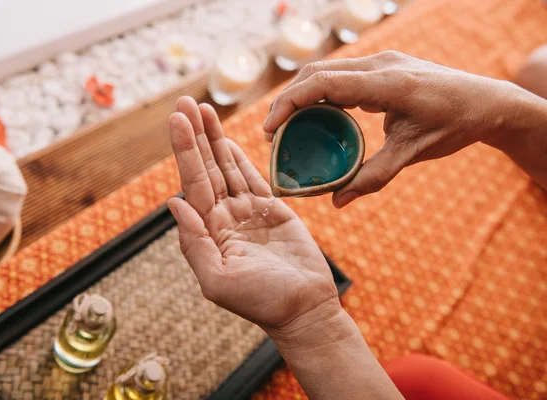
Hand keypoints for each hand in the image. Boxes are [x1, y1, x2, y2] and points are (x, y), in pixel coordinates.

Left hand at [168, 97, 341, 332]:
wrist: (303, 309)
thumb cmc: (261, 302)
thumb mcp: (218, 280)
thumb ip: (194, 243)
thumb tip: (173, 204)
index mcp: (209, 231)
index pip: (192, 182)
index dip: (184, 150)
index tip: (176, 119)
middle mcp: (224, 217)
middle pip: (206, 168)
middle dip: (195, 135)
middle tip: (184, 102)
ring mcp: (248, 212)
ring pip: (227, 167)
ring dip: (214, 139)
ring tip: (203, 110)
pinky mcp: (273, 210)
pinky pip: (253, 177)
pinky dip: (240, 157)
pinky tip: (227, 139)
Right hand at [263, 50, 540, 206]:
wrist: (486, 102)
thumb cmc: (454, 126)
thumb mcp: (412, 154)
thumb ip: (373, 177)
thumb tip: (337, 201)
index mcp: (388, 82)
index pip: (323, 83)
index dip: (289, 104)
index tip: (270, 131)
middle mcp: (381, 64)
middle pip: (317, 72)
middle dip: (287, 100)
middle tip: (272, 134)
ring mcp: (382, 61)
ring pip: (326, 70)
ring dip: (302, 95)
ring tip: (287, 126)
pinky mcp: (382, 66)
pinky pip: (341, 74)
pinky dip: (321, 93)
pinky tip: (316, 116)